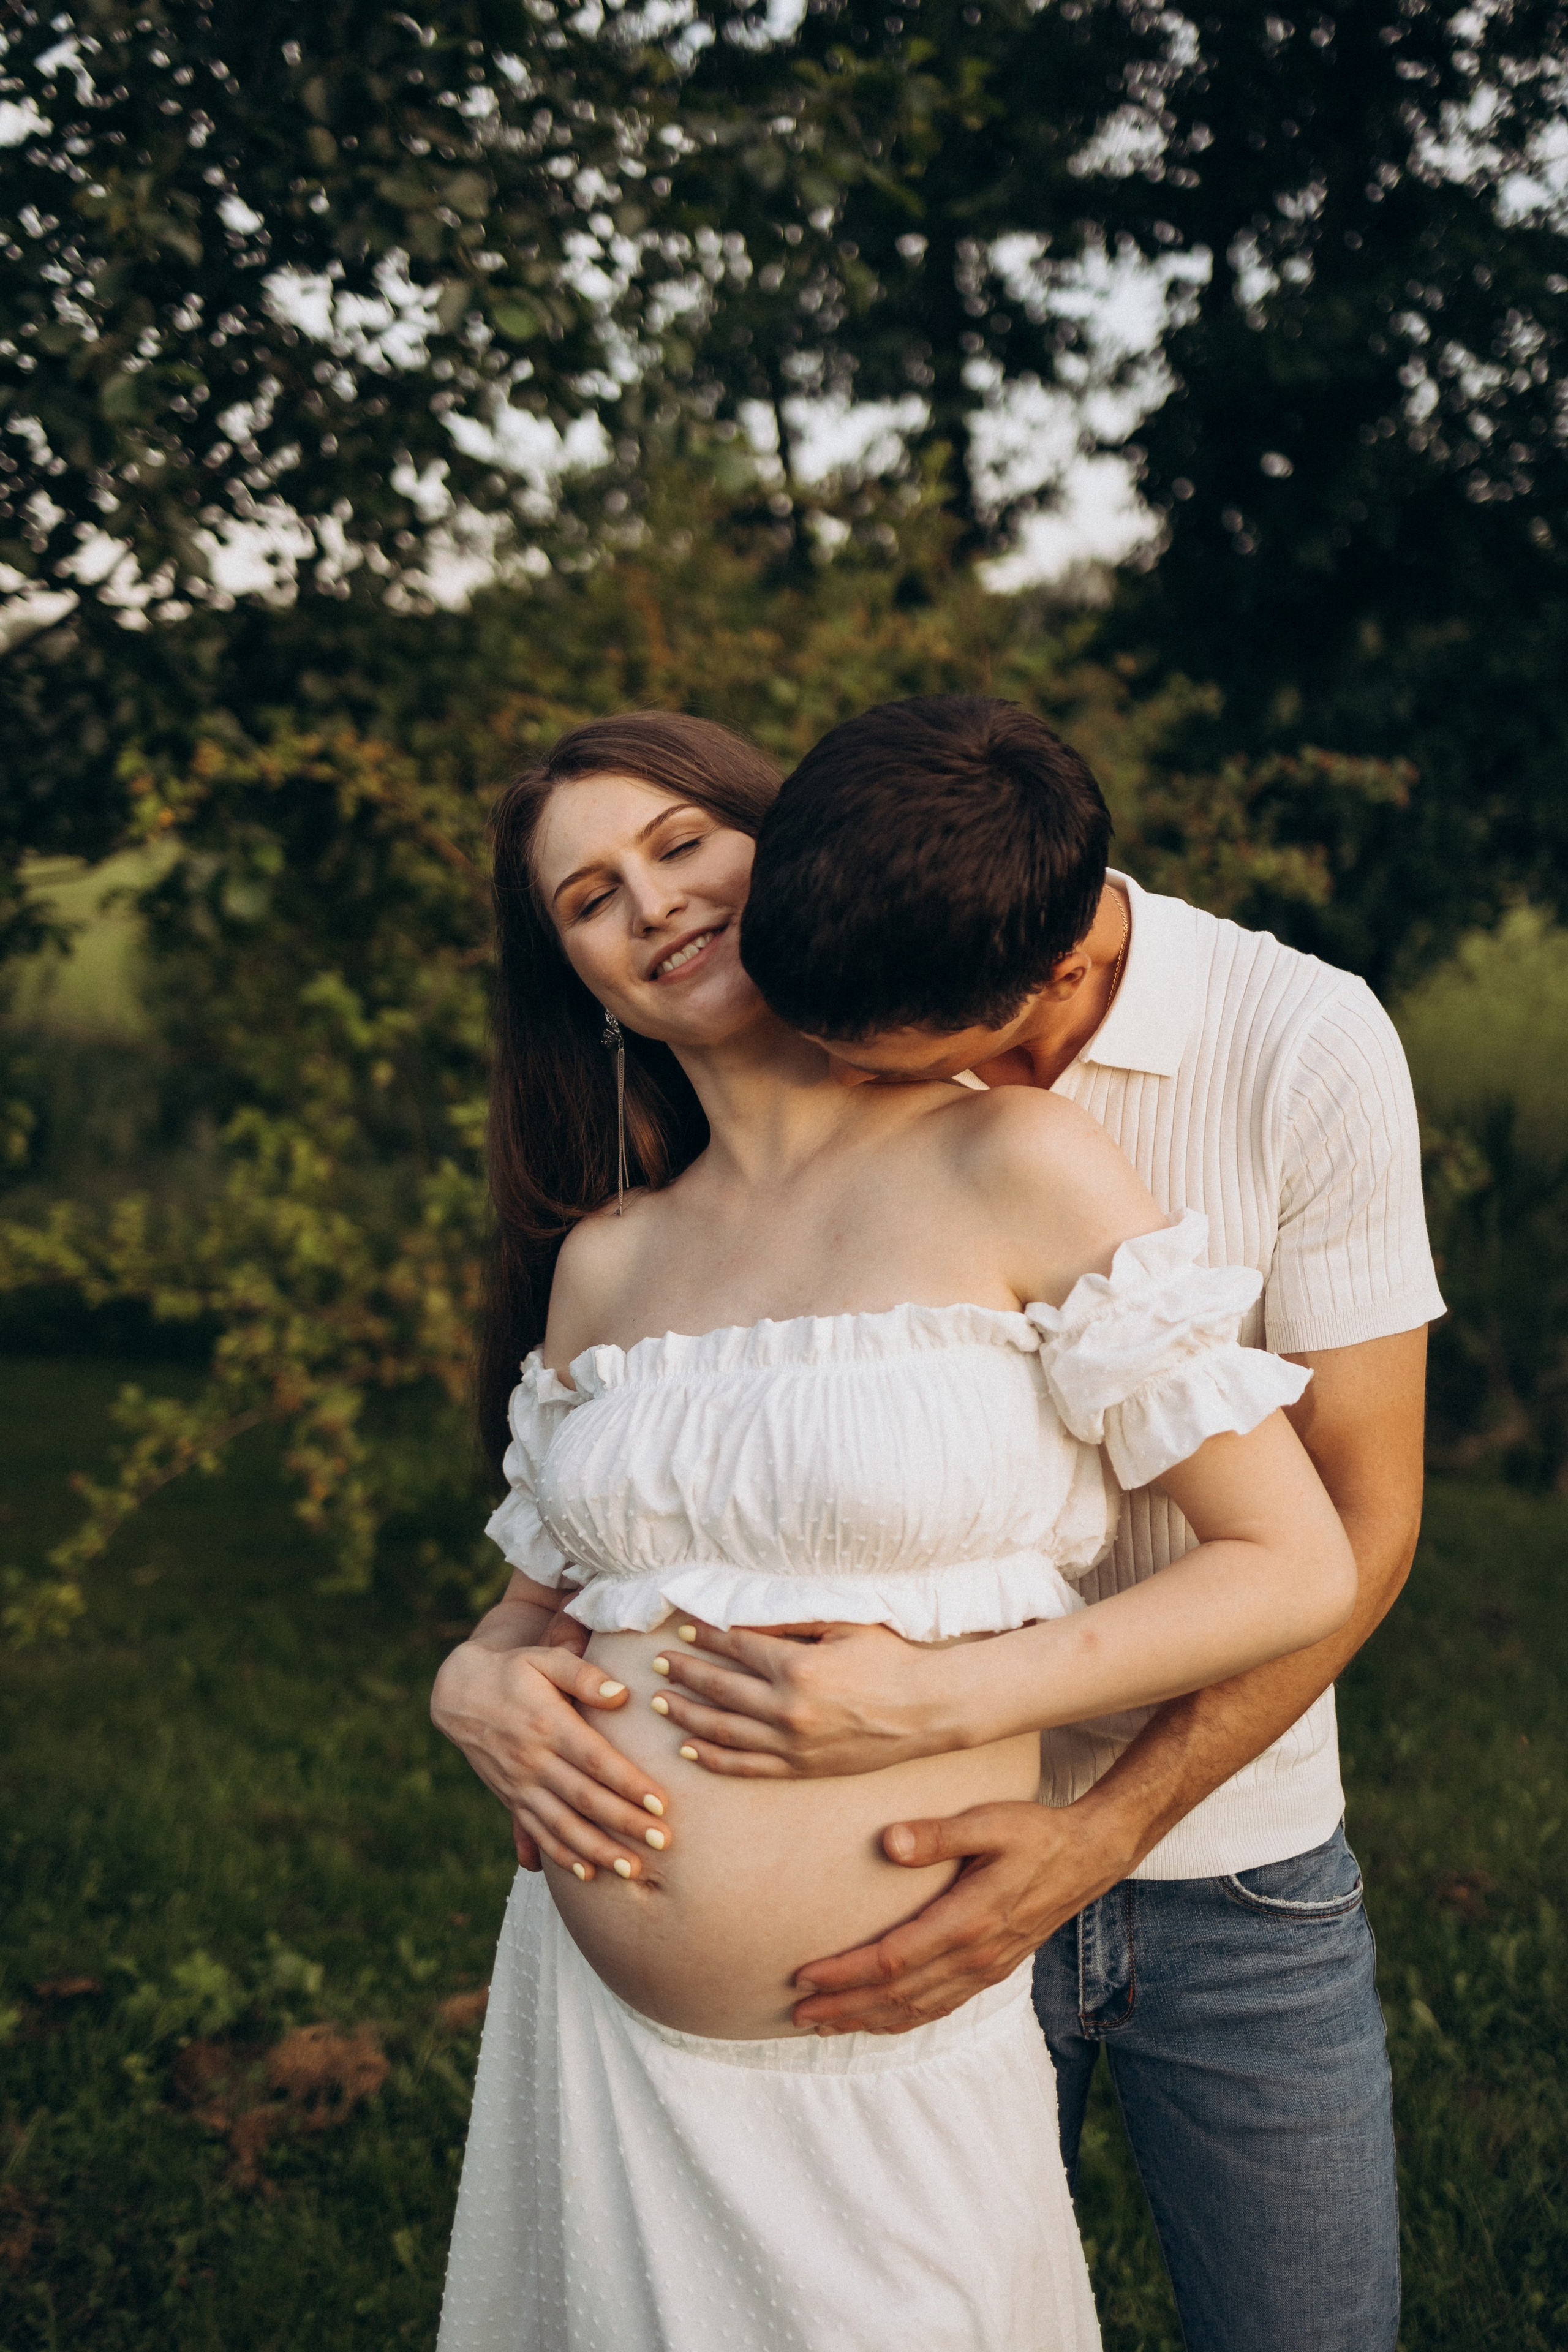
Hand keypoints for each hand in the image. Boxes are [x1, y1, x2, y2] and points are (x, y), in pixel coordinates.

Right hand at [431, 1636, 670, 1881]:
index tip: (660, 1803)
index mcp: (548, 1725)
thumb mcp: (543, 1659)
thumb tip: (621, 1694)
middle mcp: (534, 1761)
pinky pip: (537, 1832)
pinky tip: (587, 1873)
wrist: (459, 1693)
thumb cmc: (512, 1671)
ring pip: (562, 1825)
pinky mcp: (511, 1799)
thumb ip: (582, 1675)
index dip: (628, 1783)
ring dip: (598, 1850)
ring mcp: (520, 1784)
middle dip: (625, 1823)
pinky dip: (561, 1855)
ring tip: (633, 1870)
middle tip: (662, 1842)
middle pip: (585, 1799)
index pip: (595, 1760)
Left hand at [646, 1618, 957, 1778]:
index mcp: (798, 1666)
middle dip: (684, 1673)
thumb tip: (744, 1617)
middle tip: (658, 1663)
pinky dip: (713, 1758)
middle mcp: (788, 1708)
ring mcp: (793, 1743)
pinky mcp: (801, 1768)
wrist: (928, 1710)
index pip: (736, 1646)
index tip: (682, 1629)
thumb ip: (792, 1621)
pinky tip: (688, 1749)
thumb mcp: (843, 1625)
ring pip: (723, 1730)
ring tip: (660, 1702)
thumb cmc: (888, 1659)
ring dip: (686, 1714)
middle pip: (720, 1687)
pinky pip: (746, 1766)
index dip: (705, 1636)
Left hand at [789, 1796, 1133, 2033]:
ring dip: (867, 2019)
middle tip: (796, 2014)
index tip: (803, 1976)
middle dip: (844, 2007)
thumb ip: (938, 1834)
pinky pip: (939, 2007)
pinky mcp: (992, 1970)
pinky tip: (878, 2020)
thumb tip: (887, 1842)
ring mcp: (985, 1969)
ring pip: (916, 2009)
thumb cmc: (1036, 1832)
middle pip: (897, 1996)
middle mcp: (975, 1956)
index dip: (845, 1973)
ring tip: (824, 2023)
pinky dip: (902, 2020)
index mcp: (968, 1922)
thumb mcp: (989, 1821)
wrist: (1089, 1857)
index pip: (892, 1960)